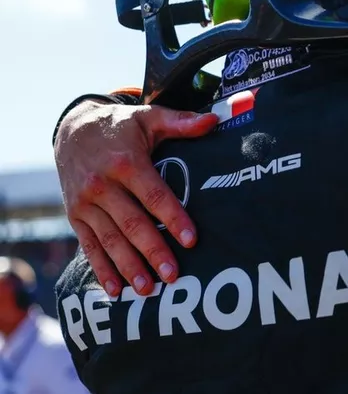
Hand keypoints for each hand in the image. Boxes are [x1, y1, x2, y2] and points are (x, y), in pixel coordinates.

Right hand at [54, 100, 217, 295]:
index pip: (153, 194)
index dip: (173, 217)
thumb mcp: (149, 118)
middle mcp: (102, 185)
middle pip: (132, 223)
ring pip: (109, 240)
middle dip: (153, 251)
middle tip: (173, 276)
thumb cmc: (121, 126)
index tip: (191, 240)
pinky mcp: (75, 216)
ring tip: (147, 289)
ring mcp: (85, 203)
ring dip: (128, 267)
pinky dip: (101, 270)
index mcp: (126, 162)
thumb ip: (181, 122)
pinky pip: (89, 246)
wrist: (72, 129)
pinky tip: (115, 291)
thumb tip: (214, 120)